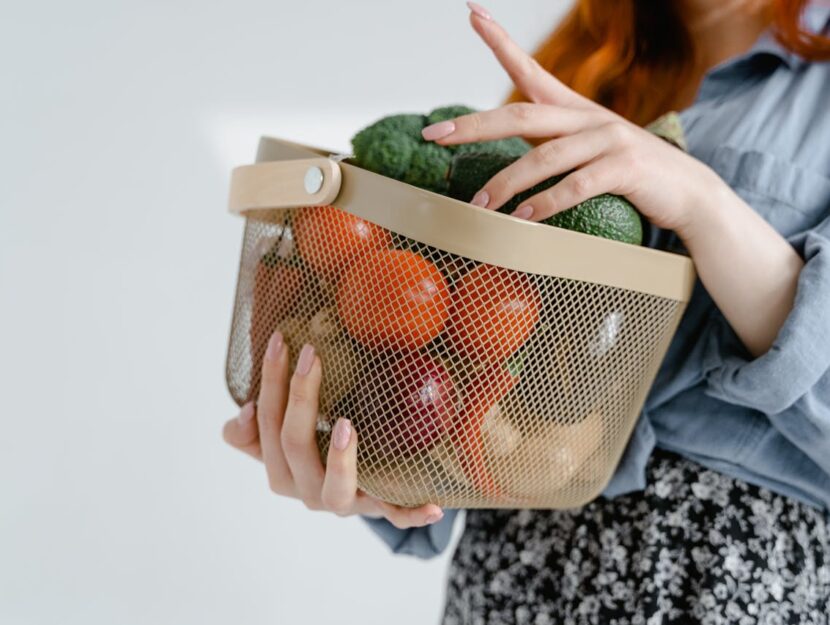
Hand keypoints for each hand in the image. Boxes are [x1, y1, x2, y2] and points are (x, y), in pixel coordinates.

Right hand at [222, 331, 444, 528]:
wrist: (355, 487)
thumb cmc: (315, 449)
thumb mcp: (279, 436)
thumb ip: (250, 430)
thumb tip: (244, 410)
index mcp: (278, 469)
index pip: (265, 423)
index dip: (270, 383)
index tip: (281, 342)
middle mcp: (305, 490)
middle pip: (293, 445)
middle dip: (300, 397)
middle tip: (312, 356)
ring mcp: (343, 502)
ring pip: (334, 489)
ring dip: (339, 459)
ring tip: (346, 425)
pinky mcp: (378, 508)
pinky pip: (396, 516)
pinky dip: (412, 513)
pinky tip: (434, 505)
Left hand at [421, 2, 726, 237]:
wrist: (690, 194)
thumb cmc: (630, 175)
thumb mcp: (588, 151)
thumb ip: (551, 144)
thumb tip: (508, 150)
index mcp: (575, 110)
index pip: (531, 70)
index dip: (500, 42)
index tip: (473, 13)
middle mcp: (589, 117)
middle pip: (522, 115)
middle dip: (475, 125)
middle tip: (435, 136)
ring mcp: (608, 140)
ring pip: (544, 157)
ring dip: (506, 183)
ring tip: (479, 205)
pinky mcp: (625, 169)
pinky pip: (575, 186)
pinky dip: (545, 204)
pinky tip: (522, 219)